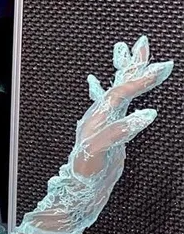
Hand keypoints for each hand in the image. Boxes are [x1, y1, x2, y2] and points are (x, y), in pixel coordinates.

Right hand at [71, 35, 173, 179]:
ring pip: (113, 103)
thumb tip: (114, 93)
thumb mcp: (112, 133)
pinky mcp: (93, 149)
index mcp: (104, 114)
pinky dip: (129, 124)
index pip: (118, 83)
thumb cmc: (96, 163)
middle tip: (148, 46)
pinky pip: (113, 134)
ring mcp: (93, 132)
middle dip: (135, 66)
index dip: (130, 63)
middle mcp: (97, 118)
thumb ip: (115, 113)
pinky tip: (148, 115)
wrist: (77, 190)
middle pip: (117, 85)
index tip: (142, 43)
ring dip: (135, 86)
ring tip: (155, 74)